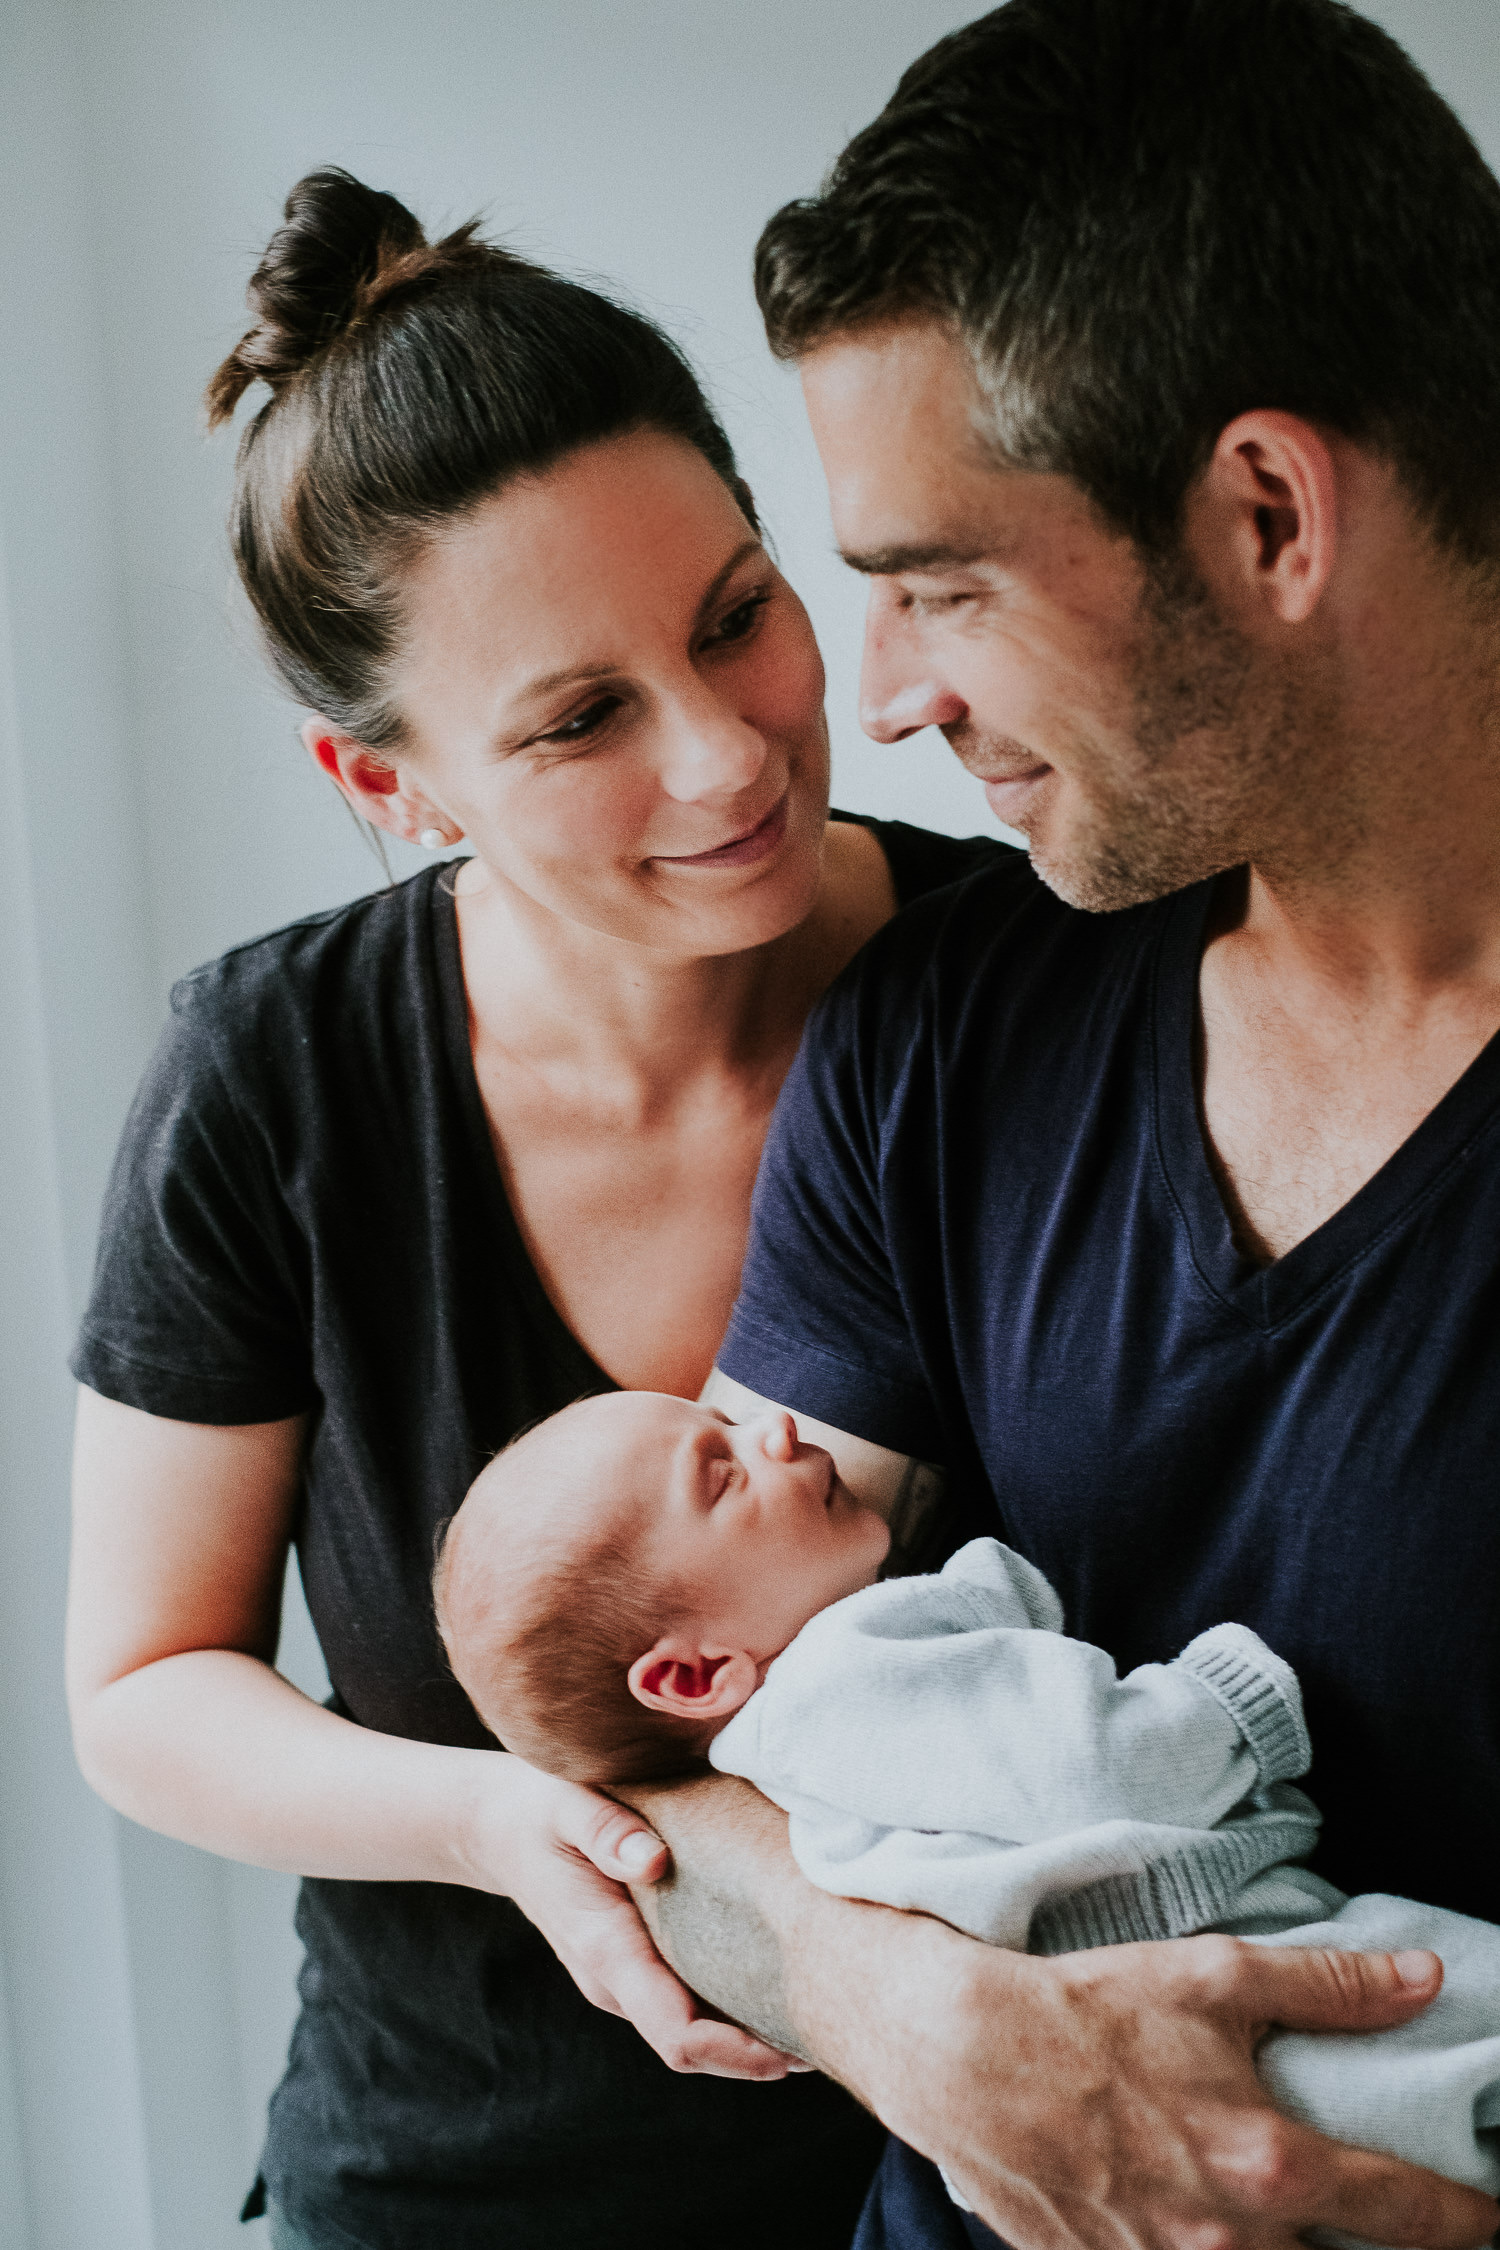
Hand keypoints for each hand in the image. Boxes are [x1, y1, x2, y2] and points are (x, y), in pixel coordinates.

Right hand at [465, 1756, 801, 2079]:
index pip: (676, 2034)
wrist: (502, 1826)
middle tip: (836, 2035)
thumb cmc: (542, 1811)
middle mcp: (619, 1981)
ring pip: (696, 2030)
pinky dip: (733, 2006)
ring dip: (751, 2033)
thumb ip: (606, 1831)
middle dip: (760, 2053)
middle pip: (697, 2047)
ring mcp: (627, 1979)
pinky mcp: (638, 1964)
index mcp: (607, 1953)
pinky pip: (690, 2002)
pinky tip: (781, 1982)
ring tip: (823, 2013)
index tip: (790, 2053)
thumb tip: (655, 1859)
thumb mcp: (568, 1805)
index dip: (735, 2053)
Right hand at [835, 1928, 1499, 2249]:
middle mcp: (1231, 2241)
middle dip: (1375, 2242)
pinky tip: (1194, 2213)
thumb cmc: (1089, 2009)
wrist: (962, 2057)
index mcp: (1270, 2165)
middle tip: (1392, 2214)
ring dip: (1289, 2245)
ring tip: (1282, 2209)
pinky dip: (1203, 2246)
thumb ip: (1328, 1986)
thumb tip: (1422, 1981)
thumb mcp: (1214, 1976)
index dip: (1472, 2220)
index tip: (1498, 2217)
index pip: (1411, 2214)